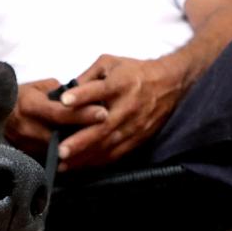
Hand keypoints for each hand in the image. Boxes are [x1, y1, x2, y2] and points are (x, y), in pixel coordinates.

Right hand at [5, 79, 107, 156]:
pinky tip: (84, 151)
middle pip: (62, 135)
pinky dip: (69, 154)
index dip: (83, 114)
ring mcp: (25, 144)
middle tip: (110, 131)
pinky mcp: (26, 155)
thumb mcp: (37, 87)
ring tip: (102, 141)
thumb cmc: (17, 96)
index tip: (103, 113)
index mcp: (29, 106)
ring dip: (80, 146)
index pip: (60, 113)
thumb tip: (81, 97)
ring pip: (58, 149)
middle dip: (86, 134)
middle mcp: (26, 128)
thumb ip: (59, 92)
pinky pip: (52, 156)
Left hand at [58, 54, 185, 169]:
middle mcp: (128, 106)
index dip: (82, 95)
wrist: (170, 83)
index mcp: (121, 83)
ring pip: (108, 145)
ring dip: (85, 157)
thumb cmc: (133, 72)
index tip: (64, 101)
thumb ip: (86, 77)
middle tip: (61, 150)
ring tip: (64, 164)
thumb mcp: (110, 64)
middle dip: (81, 140)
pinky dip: (97, 162)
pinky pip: (115, 154)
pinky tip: (80, 166)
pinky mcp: (137, 138)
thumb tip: (62, 93)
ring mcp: (133, 125)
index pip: (100, 89)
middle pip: (103, 126)